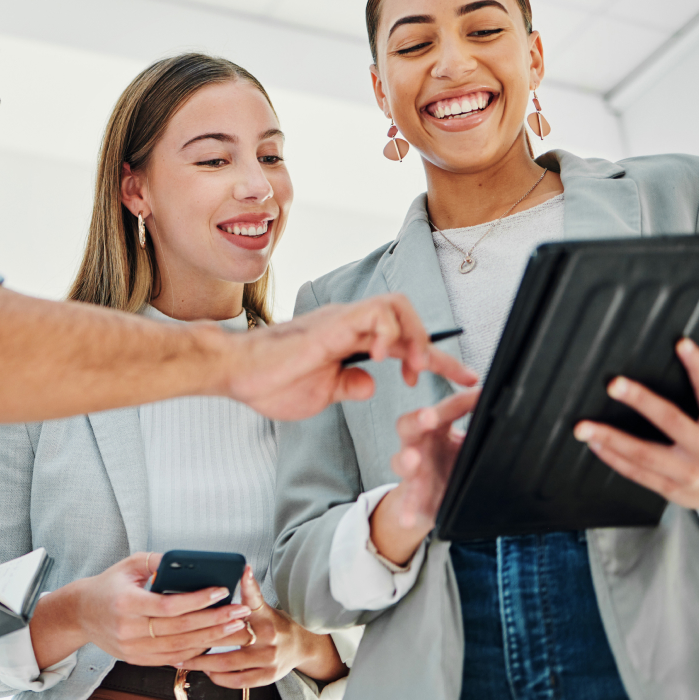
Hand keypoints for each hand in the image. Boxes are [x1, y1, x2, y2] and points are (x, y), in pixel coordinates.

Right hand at [30, 552, 251, 668]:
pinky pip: (172, 658)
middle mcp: (128, 630)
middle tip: (241, 613)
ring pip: (180, 648)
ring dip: (211, 639)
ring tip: (235, 628)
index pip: (169, 606)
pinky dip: (195, 651)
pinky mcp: (136, 659)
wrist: (81, 613)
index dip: (198, 600)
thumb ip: (160, 561)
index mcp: (126, 603)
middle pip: (180, 629)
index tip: (222, 591)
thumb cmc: (110, 584)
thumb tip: (192, 563)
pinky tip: (214, 641)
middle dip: (215, 621)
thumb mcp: (130, 564)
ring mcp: (132, 649)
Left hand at [178, 568, 345, 687]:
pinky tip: (205, 671)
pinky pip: (237, 680)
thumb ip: (250, 593)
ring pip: (228, 662)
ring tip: (182, 659)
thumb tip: (243, 569)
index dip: (247, 585)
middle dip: (200, 637)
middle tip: (176, 636)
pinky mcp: (267, 676)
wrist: (301, 646)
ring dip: (202, 662)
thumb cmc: (274, 623)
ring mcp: (268, 659)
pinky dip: (218, 677)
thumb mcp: (263, 606)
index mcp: (265, 615)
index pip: (253, 598)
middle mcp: (268, 636)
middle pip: (229, 636)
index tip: (233, 576)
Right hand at [228, 293, 477, 420]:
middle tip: (440, 378)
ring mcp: (341, 320)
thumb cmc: (269, 382)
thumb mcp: (321, 393)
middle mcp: (349, 323)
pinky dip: (389, 332)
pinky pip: (375, 313)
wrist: (234, 373)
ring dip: (416, 337)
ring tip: (415, 369)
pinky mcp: (331, 324)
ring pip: (397, 306)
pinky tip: (383, 357)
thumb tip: (371, 384)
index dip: (439, 360)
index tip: (464, 379)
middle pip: (408, 316)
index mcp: (349, 340)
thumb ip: (348, 385)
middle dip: (435, 347)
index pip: (403, 342)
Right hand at [370, 388, 481, 564]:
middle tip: (428, 417)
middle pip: (409, 424)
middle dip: (418, 419)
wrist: (435, 498)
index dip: (460, 400)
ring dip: (406, 459)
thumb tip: (512, 411)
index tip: (480, 393)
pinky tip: (408, 518)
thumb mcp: (469, 444)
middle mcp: (419, 444)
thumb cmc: (452, 462)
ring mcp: (412, 470)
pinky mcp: (412, 496)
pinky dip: (406, 510)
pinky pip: (406, 502)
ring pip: (401, 460)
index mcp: (437, 427)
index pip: (446, 408)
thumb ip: (483, 430)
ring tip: (414, 460)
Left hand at [573, 338, 698, 508]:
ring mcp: (688, 473)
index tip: (682, 345)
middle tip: (615, 384)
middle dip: (641, 400)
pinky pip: (638, 474)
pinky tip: (596, 445)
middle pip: (671, 421)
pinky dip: (614, 458)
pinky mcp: (673, 489)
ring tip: (584, 426)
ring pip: (644, 454)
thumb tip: (694, 362)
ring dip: (610, 437)